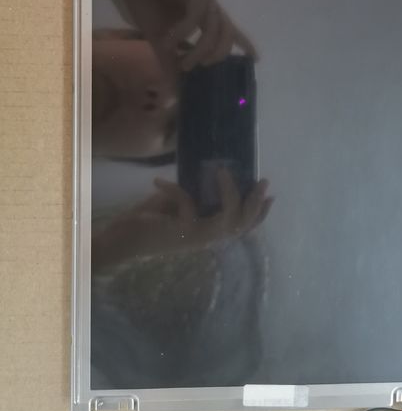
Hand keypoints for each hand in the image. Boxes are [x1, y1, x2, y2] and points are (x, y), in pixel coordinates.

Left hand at [92, 171, 272, 270]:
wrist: (120, 240)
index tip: (272, 196)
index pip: (241, 227)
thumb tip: (213, 173)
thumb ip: (195, 196)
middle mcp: (206, 238)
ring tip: (223, 170)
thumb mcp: (176, 204)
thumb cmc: (146, 222)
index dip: (259, 215)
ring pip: (228, 220)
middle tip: (263, 182)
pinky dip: (174, 189)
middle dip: (256, 203)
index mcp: (207, 232)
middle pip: (242, 225)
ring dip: (230, 194)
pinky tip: (158, 182)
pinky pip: (187, 203)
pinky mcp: (181, 232)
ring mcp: (195, 238)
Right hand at [97, 0, 256, 69]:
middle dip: (219, 52)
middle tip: (203, 67)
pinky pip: (198, 12)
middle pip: (226, 30)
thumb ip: (168, 57)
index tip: (255, 59)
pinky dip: (185, 30)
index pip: (227, 28)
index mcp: (201, 11)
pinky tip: (170, 40)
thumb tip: (175, 86)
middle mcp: (206, 1)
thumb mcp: (156, 34)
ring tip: (185, 64)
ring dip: (201, 48)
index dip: (243, 42)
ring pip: (214, 25)